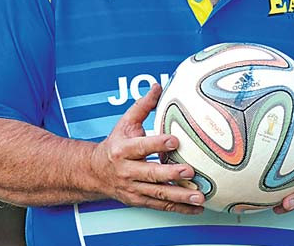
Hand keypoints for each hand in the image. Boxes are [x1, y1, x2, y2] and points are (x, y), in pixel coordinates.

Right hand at [87, 83, 203, 213]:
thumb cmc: (115, 144)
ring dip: (180, 196)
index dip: (157, 143)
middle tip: (191, 171)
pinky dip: (179, 209)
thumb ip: (143, 106)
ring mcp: (132, 188)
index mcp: (123, 150)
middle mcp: (127, 171)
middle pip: (151, 174)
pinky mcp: (138, 200)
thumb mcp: (125, 123)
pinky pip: (160, 205)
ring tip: (200, 196)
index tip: (175, 140)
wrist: (93, 173)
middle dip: (171, 174)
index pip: (142, 146)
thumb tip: (158, 85)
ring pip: (157, 193)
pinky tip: (196, 208)